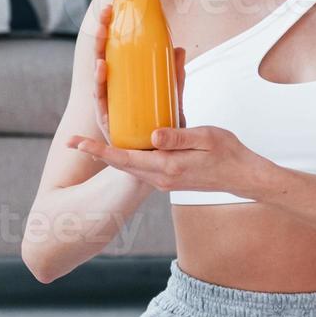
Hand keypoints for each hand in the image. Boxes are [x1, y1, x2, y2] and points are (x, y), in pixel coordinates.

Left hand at [70, 46, 268, 193]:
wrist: (244, 177)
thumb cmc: (228, 154)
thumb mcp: (205, 138)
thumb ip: (178, 137)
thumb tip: (152, 136)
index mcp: (167, 167)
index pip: (124, 159)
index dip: (98, 150)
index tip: (77, 143)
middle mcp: (161, 178)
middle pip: (119, 164)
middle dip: (95, 152)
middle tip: (72, 141)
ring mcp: (163, 180)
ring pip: (128, 167)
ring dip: (109, 155)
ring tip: (88, 144)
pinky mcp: (168, 178)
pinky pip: (140, 168)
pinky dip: (126, 158)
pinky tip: (120, 147)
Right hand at [94, 11, 188, 141]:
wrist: (163, 163)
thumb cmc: (163, 130)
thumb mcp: (173, 100)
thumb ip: (175, 78)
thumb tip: (179, 49)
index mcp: (122, 87)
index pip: (113, 54)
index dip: (110, 31)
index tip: (110, 8)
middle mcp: (112, 95)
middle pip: (102, 60)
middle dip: (101, 37)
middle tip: (105, 15)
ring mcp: (108, 109)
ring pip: (99, 79)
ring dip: (98, 57)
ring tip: (103, 35)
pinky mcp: (109, 124)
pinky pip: (102, 102)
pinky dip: (100, 85)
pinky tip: (101, 70)